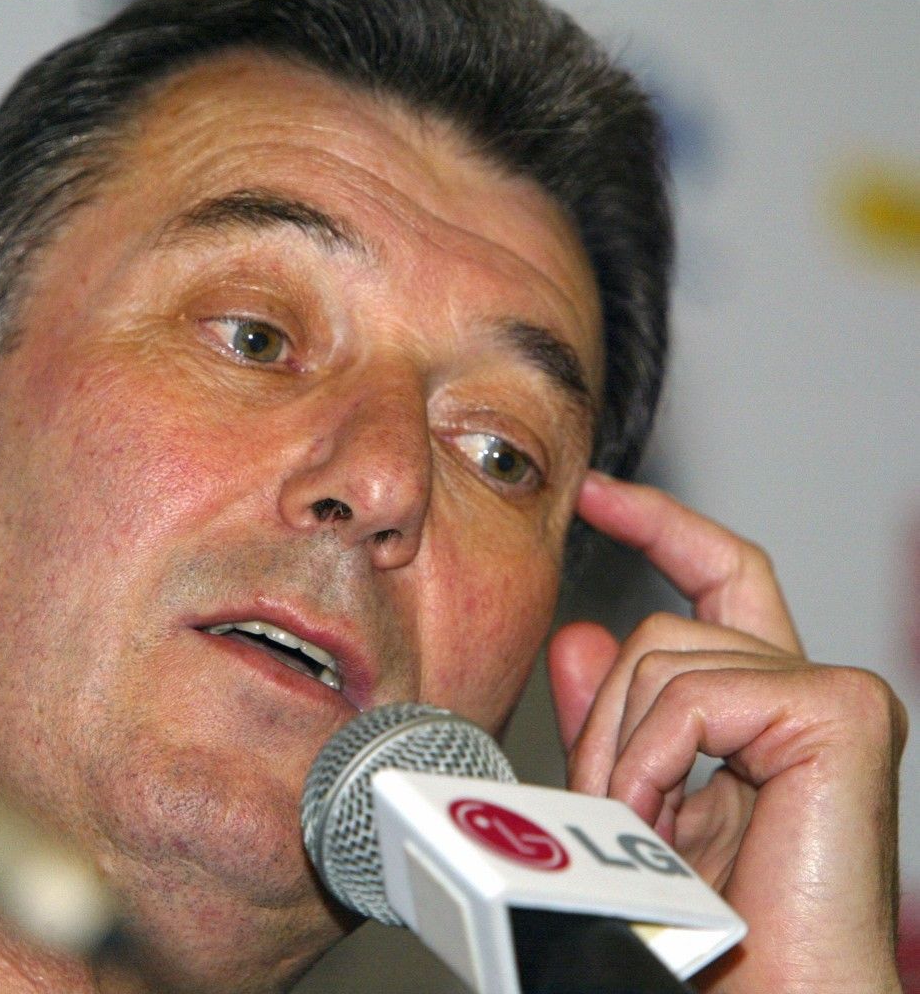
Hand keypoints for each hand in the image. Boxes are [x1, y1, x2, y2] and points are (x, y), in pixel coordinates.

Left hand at [548, 472, 906, 992]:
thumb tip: (580, 636)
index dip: (659, 523)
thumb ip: (612, 720)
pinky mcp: (841, 714)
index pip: (717, 576)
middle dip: (605, 716)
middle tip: (606, 808)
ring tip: (642, 834)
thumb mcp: (636, 801)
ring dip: (620, 754)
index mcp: (764, 707)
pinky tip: (665, 824)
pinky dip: (651, 762)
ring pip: (662, 656)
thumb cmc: (704, 928)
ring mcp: (831, 697)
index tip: (596, 492)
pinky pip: (693, 697)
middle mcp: (805, 691)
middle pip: (662, 625)